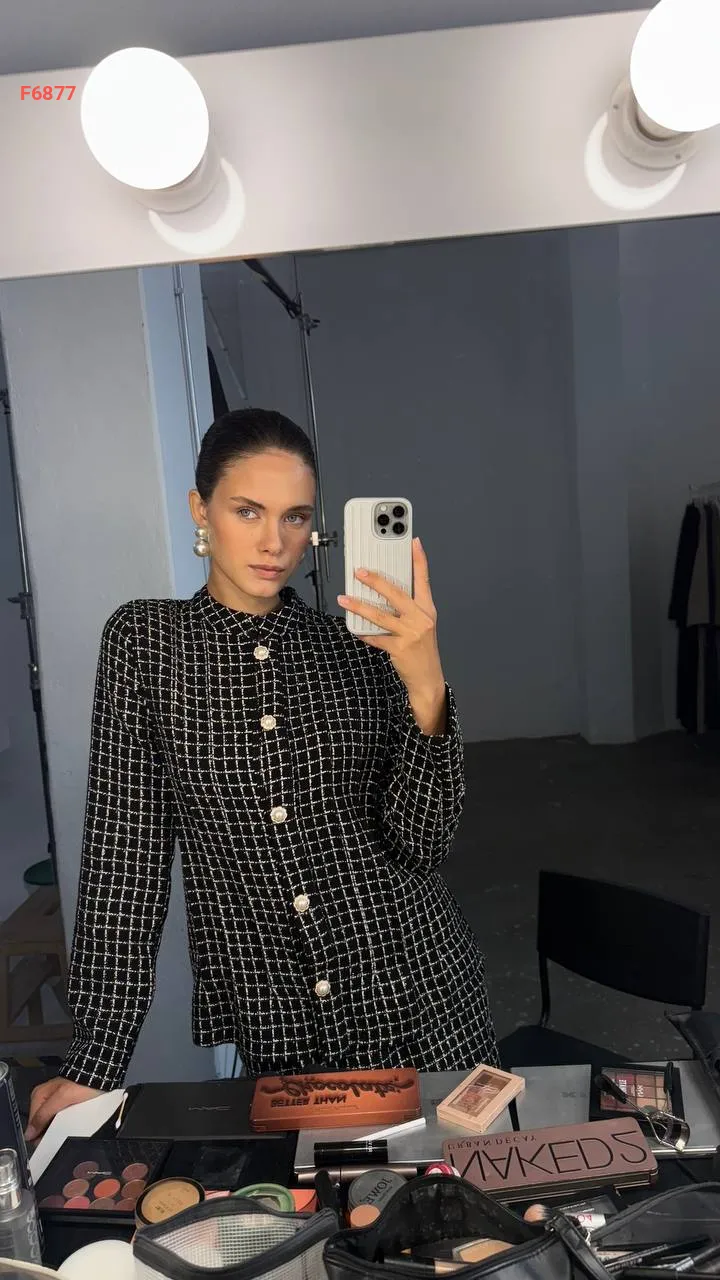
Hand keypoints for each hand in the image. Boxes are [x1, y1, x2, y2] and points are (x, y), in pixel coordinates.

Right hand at [26, 1077, 103, 1141]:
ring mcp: (54, 1101)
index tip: (47, 1144)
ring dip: (56, 1129)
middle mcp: (43, 1098)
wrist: (99, 1076)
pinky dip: (63, 1124)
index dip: (38, 1135)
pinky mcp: (64, 1103)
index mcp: (38, 1095)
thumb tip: (29, 1133)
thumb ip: (44, 1114)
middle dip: (47, 1132)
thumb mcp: (61, 1098)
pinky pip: (59, 1118)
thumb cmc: (82, 1085)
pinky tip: (69, 1126)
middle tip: (58, 1138)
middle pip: (40, 1123)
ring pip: (50, 1122)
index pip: (32, 1123)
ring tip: (65, 1132)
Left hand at [338, 536, 444, 697]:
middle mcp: (421, 618)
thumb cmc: (423, 649)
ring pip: (380, 616)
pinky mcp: (400, 648)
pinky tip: (356, 630)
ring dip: (359, 607)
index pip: (424, 580)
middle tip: (360, 572)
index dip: (419, 560)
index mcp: (427, 609)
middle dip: (376, 581)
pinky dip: (364, 634)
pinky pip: (376, 638)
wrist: (428, 677)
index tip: (414, 543)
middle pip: (396, 594)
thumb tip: (386, 591)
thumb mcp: (423, 624)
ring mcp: (411, 633)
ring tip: (344, 600)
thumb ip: (409, 607)